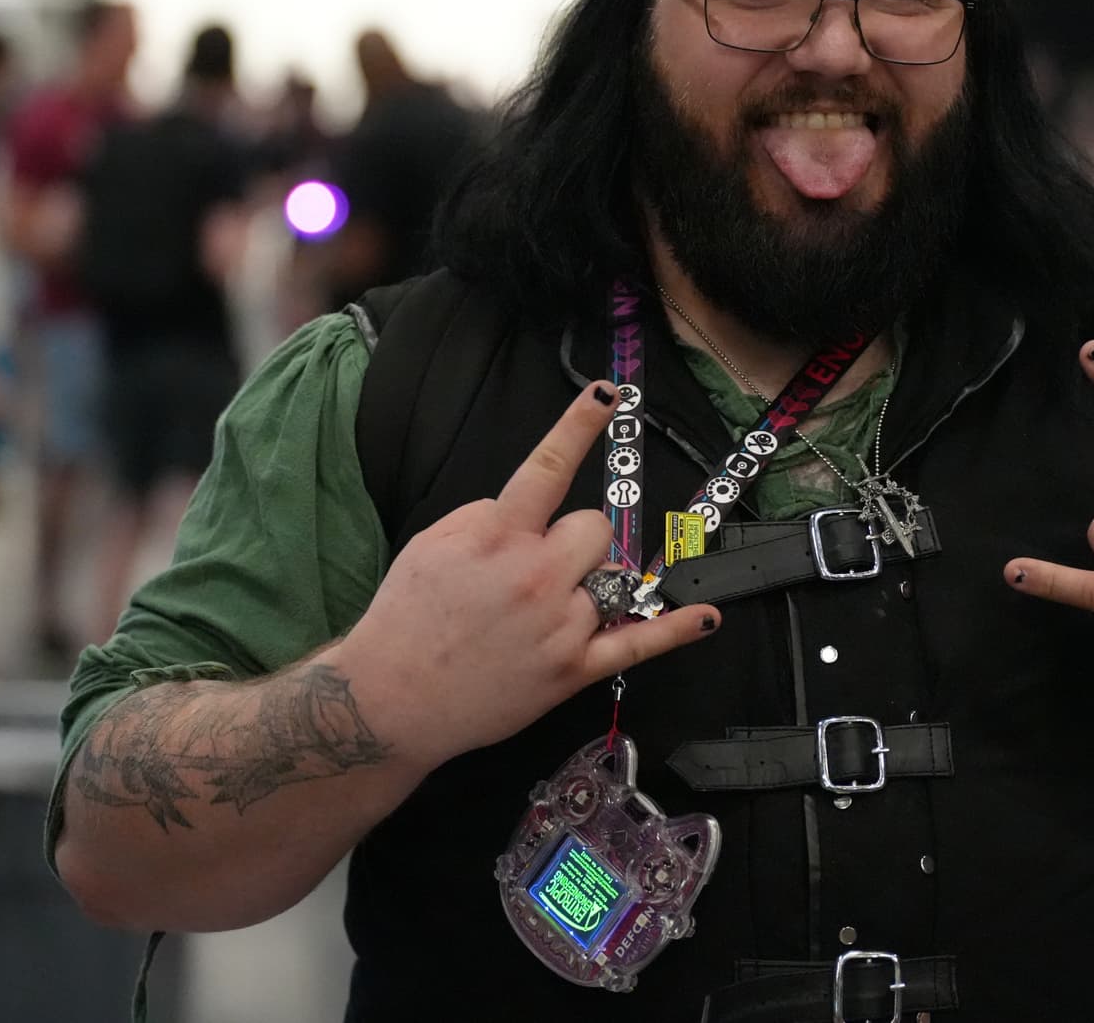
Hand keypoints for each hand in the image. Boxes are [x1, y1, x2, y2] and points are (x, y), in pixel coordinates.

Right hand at [337, 382, 720, 771]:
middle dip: (574, 538)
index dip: (577, 425)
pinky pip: (638, 643)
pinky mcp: (573, 669)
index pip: (547, 468)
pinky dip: (675, 630)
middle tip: (539, 566)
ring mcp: (560, 624)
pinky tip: (704, 616)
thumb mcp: (431, 543)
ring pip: (611, 577)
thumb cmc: (407, 618)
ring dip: (588, 584)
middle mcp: (534, 575)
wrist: (389, 700)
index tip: (606, 393)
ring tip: (542, 612)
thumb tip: (531, 509)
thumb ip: (486, 515)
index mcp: (495, 537)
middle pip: (595, 528)